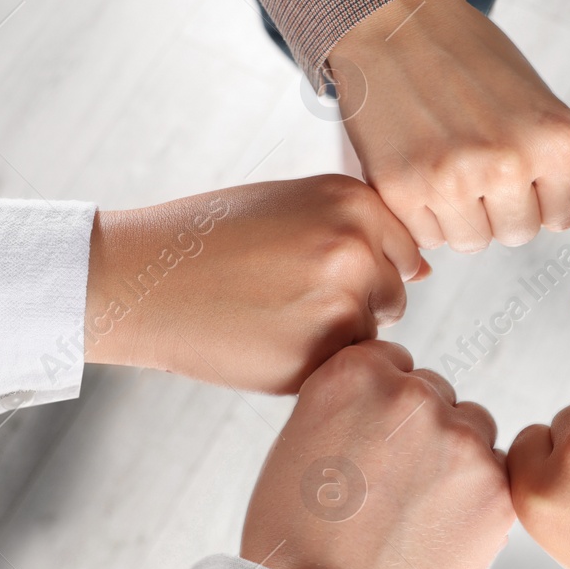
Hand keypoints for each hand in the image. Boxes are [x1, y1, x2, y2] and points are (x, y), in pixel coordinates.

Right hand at [83, 176, 423, 394]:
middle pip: (393, 295)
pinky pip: (342, 367)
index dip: (359, 265)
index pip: (403, 250)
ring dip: (336, 335)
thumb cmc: (214, 240)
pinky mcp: (321, 353)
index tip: (309, 266)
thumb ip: (359, 230)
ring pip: (371, 334)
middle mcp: (357, 246)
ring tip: (272, 315)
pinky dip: (311, 363)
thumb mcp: (290, 206)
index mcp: (354, 201)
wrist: (145, 280)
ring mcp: (342, 302)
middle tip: (284, 294)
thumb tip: (424, 271)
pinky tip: (264, 340)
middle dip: (354, 303)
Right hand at [240, 341, 511, 568]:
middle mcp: (410, 396)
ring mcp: (459, 440)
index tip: (365, 447)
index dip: (380, 408)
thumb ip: (350, 405)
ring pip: (473, 427)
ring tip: (413, 512)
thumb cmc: (296, 538)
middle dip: (419, 431)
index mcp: (354, 374)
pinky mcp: (496, 488)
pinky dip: (478, 496)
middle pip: (435, 394)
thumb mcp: (299, 442)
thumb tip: (393, 392)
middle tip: (388, 489)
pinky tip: (440, 531)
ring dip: (455, 457)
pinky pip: (497, 472)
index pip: (392, 363)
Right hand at [329, 0, 569, 251]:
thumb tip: (557, 220)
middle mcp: (508, 163)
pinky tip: (418, 170)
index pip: (560, 216)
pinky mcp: (402, 190)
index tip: (516, 172)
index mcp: (552, 139)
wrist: (395, 22)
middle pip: (517, 234)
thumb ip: (552, 159)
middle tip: (476, 168)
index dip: (536, 197)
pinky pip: (427, 237)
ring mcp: (453, 180)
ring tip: (446, 168)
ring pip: (472, 242)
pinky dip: (422, 214)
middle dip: (500, 210)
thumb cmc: (467, 58)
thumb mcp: (535, 100)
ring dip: (461, 217)